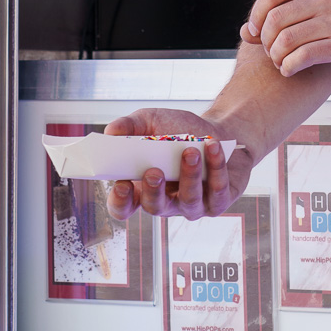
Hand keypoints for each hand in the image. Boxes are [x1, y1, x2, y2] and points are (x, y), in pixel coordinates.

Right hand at [104, 107, 251, 220]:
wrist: (220, 131)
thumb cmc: (182, 131)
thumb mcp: (153, 122)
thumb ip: (130, 125)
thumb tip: (110, 130)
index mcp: (144, 188)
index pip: (124, 207)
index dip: (120, 202)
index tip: (121, 184)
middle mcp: (167, 202)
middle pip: (154, 208)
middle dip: (153, 191)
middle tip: (153, 171)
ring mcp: (193, 205)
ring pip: (188, 200)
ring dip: (188, 175)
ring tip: (190, 151)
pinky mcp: (218, 201)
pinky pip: (216, 190)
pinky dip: (215, 166)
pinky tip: (212, 146)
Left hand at [244, 0, 330, 74]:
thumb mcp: (328, 1)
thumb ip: (291, 10)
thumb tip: (246, 29)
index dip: (256, 15)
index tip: (254, 32)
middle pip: (275, 19)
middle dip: (266, 41)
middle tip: (272, 52)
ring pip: (285, 39)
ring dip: (277, 57)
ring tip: (282, 62)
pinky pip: (302, 56)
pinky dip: (289, 67)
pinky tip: (292, 70)